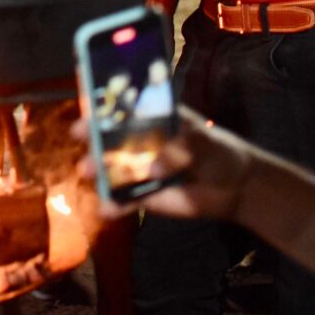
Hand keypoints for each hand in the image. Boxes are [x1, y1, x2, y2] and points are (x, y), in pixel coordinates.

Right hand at [76, 108, 253, 223]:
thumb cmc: (218, 152)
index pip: (125, 109)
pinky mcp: (143, 196)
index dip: (105, 107)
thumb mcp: (204, 142)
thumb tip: (153, 169)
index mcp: (153, 120)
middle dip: (93, 135)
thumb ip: (182, 148)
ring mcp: (139, 170)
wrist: (234, 188)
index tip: (90, 105)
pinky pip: (123, 201)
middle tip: (80, 133)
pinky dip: (113, 206)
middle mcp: (139, 142)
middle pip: (110, 137)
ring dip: (96, 169)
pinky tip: (105, 209)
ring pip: (111, 168)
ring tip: (87, 172)